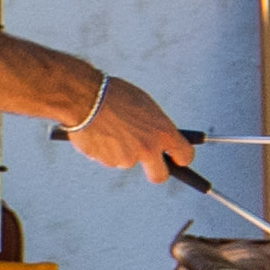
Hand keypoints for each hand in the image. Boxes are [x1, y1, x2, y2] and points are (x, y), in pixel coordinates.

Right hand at [65, 76, 192, 183]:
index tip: (177, 157)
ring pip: (126, 161)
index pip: (185, 155)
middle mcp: (147, 149)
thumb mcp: (143, 106)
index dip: (181, 158)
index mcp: (162, 132)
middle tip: (150, 163)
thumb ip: (153, 126)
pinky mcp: (107, 162)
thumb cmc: (115, 94)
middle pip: (159, 175)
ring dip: (120, 150)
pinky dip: (103, 149)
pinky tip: (96, 131)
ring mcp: (127, 158)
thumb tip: (157, 141)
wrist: (84, 96)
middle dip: (156, 172)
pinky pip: (108, 158)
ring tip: (109, 127)